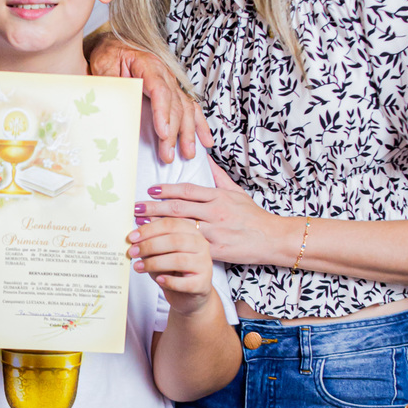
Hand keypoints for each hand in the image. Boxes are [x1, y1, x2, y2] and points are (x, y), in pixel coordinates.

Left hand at [86, 33, 212, 161]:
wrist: (116, 46)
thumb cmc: (110, 56)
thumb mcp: (105, 68)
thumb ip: (113, 86)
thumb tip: (117, 108)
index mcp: (148, 65)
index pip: (159, 90)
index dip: (162, 113)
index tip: (163, 133)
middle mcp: (165, 74)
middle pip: (174, 105)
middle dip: (173, 132)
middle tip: (167, 155)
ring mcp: (173, 83)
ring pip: (186, 109)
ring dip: (188, 133)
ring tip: (187, 154)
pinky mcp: (175, 92)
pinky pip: (191, 108)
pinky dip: (199, 125)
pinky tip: (206, 141)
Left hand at [128, 214, 212, 314]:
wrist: (188, 295)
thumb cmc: (172, 270)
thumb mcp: (160, 253)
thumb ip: (150, 242)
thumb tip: (134, 236)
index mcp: (191, 232)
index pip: (171, 224)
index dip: (149, 230)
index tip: (132, 237)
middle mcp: (201, 245)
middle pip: (175, 240)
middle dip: (150, 245)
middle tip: (132, 252)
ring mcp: (204, 264)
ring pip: (179, 260)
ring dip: (154, 263)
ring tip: (138, 267)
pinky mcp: (203, 283)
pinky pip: (185, 282)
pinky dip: (170, 281)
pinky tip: (159, 280)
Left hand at [143, 178, 287, 265]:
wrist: (271, 238)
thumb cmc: (252, 215)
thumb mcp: (236, 192)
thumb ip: (217, 176)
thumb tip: (203, 156)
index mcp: (218, 197)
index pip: (187, 191)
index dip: (166, 190)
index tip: (149, 191)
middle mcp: (215, 213)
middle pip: (179, 209)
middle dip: (154, 209)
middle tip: (135, 209)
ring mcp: (215, 232)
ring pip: (181, 230)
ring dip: (158, 229)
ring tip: (140, 228)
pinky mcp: (217, 251)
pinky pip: (191, 250)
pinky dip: (173, 249)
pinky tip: (159, 249)